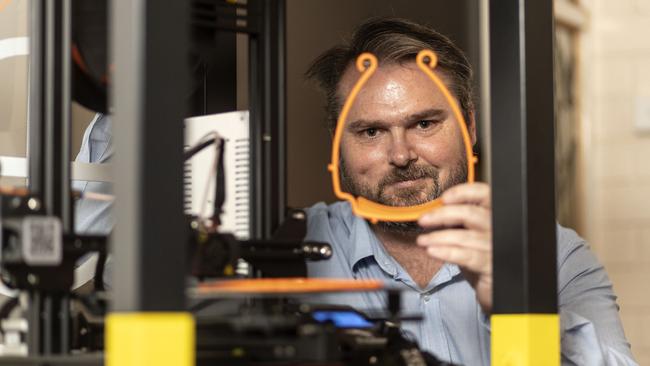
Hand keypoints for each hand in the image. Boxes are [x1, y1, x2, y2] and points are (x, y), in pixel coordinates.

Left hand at [416, 182, 492, 313]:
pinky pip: (467, 256)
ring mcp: (496, 248)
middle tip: (423, 220)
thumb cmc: (478, 257)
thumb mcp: (468, 234)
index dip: (464, 192)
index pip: (484, 194)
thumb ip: (457, 220)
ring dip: (439, 237)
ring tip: (422, 240)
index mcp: (493, 215)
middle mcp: (499, 229)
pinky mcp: (491, 267)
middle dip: (443, 215)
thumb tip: (432, 210)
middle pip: (471, 213)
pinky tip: (432, 251)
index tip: (443, 198)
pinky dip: (447, 252)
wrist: (490, 288)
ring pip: (465, 236)